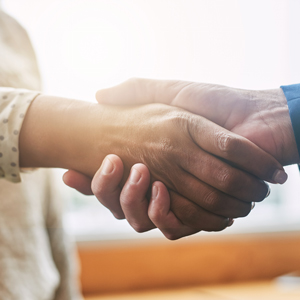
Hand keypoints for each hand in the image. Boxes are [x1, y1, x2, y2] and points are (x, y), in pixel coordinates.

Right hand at [63, 80, 288, 238]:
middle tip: (89, 171)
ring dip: (125, 200)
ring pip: (138, 216)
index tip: (66, 176)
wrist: (258, 120)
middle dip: (100, 190)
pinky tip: (159, 190)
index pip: (111, 181)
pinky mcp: (201, 210)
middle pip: (118, 202)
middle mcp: (161, 184)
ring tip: (133, 172)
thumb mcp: (171, 93)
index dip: (90, 181)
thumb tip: (98, 94)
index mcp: (151, 164)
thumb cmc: (216, 103)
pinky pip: (173, 225)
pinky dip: (161, 213)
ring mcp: (180, 198)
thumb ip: (137, 92)